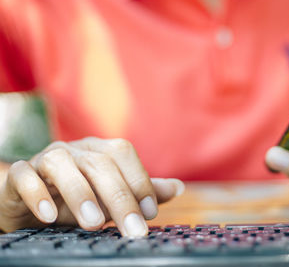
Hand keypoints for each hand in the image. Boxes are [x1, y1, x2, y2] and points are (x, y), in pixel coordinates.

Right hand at [0, 137, 183, 235]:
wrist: (30, 203)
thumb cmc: (77, 199)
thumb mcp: (112, 198)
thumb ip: (142, 192)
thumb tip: (178, 188)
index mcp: (100, 150)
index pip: (123, 154)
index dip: (139, 181)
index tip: (150, 213)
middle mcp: (75, 150)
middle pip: (100, 164)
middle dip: (120, 198)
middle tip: (132, 230)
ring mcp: (45, 159)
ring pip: (62, 164)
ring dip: (80, 193)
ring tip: (94, 222)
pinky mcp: (20, 175)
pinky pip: (24, 176)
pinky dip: (38, 193)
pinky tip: (49, 216)